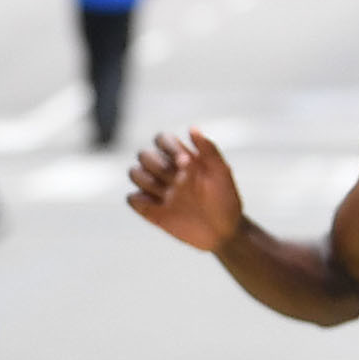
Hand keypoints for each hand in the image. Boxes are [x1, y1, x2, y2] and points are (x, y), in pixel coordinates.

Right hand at [126, 128, 242, 254]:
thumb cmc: (226, 198)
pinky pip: (132, 199)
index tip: (186, 163)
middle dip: (157, 164)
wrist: (224, 231)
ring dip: (146, 180)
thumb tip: (192, 128)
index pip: (162, 140)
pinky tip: (159, 206)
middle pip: (144, 155)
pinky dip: (139, 200)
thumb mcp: (222, 173)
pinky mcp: (151, 211)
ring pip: (134, 173)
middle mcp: (166, 172)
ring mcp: (157, 191)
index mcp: (181, 158)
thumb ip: (208, 149)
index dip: (168, 147)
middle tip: (178, 181)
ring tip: (167, 194)